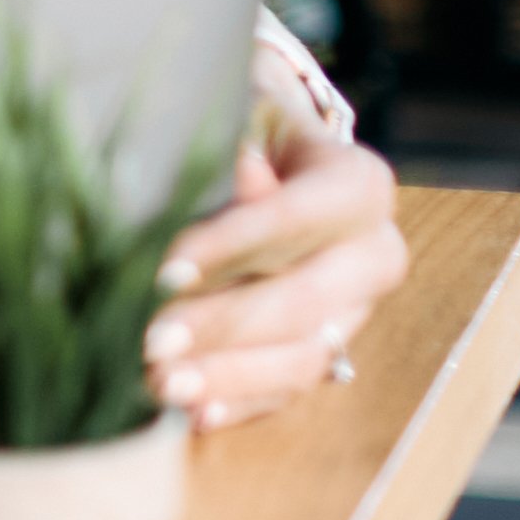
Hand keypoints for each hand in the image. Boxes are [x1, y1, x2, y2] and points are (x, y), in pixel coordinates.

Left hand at [149, 105, 408, 429]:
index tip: (164, 269)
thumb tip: (240, 186)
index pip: (300, 218)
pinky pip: (287, 389)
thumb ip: (231, 140)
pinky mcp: (324, 349)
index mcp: (356, 184)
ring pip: (303, 357)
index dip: (234, 246)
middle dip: (223, 326)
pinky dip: (238, 402)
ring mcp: (352, 310)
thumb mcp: (232, 108)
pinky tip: (189, 411)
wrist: (258, 147)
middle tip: (148, 341)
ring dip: (228, 377)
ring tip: (156, 384)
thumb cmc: (235, 121)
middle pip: (306, 301)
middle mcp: (370, 252)